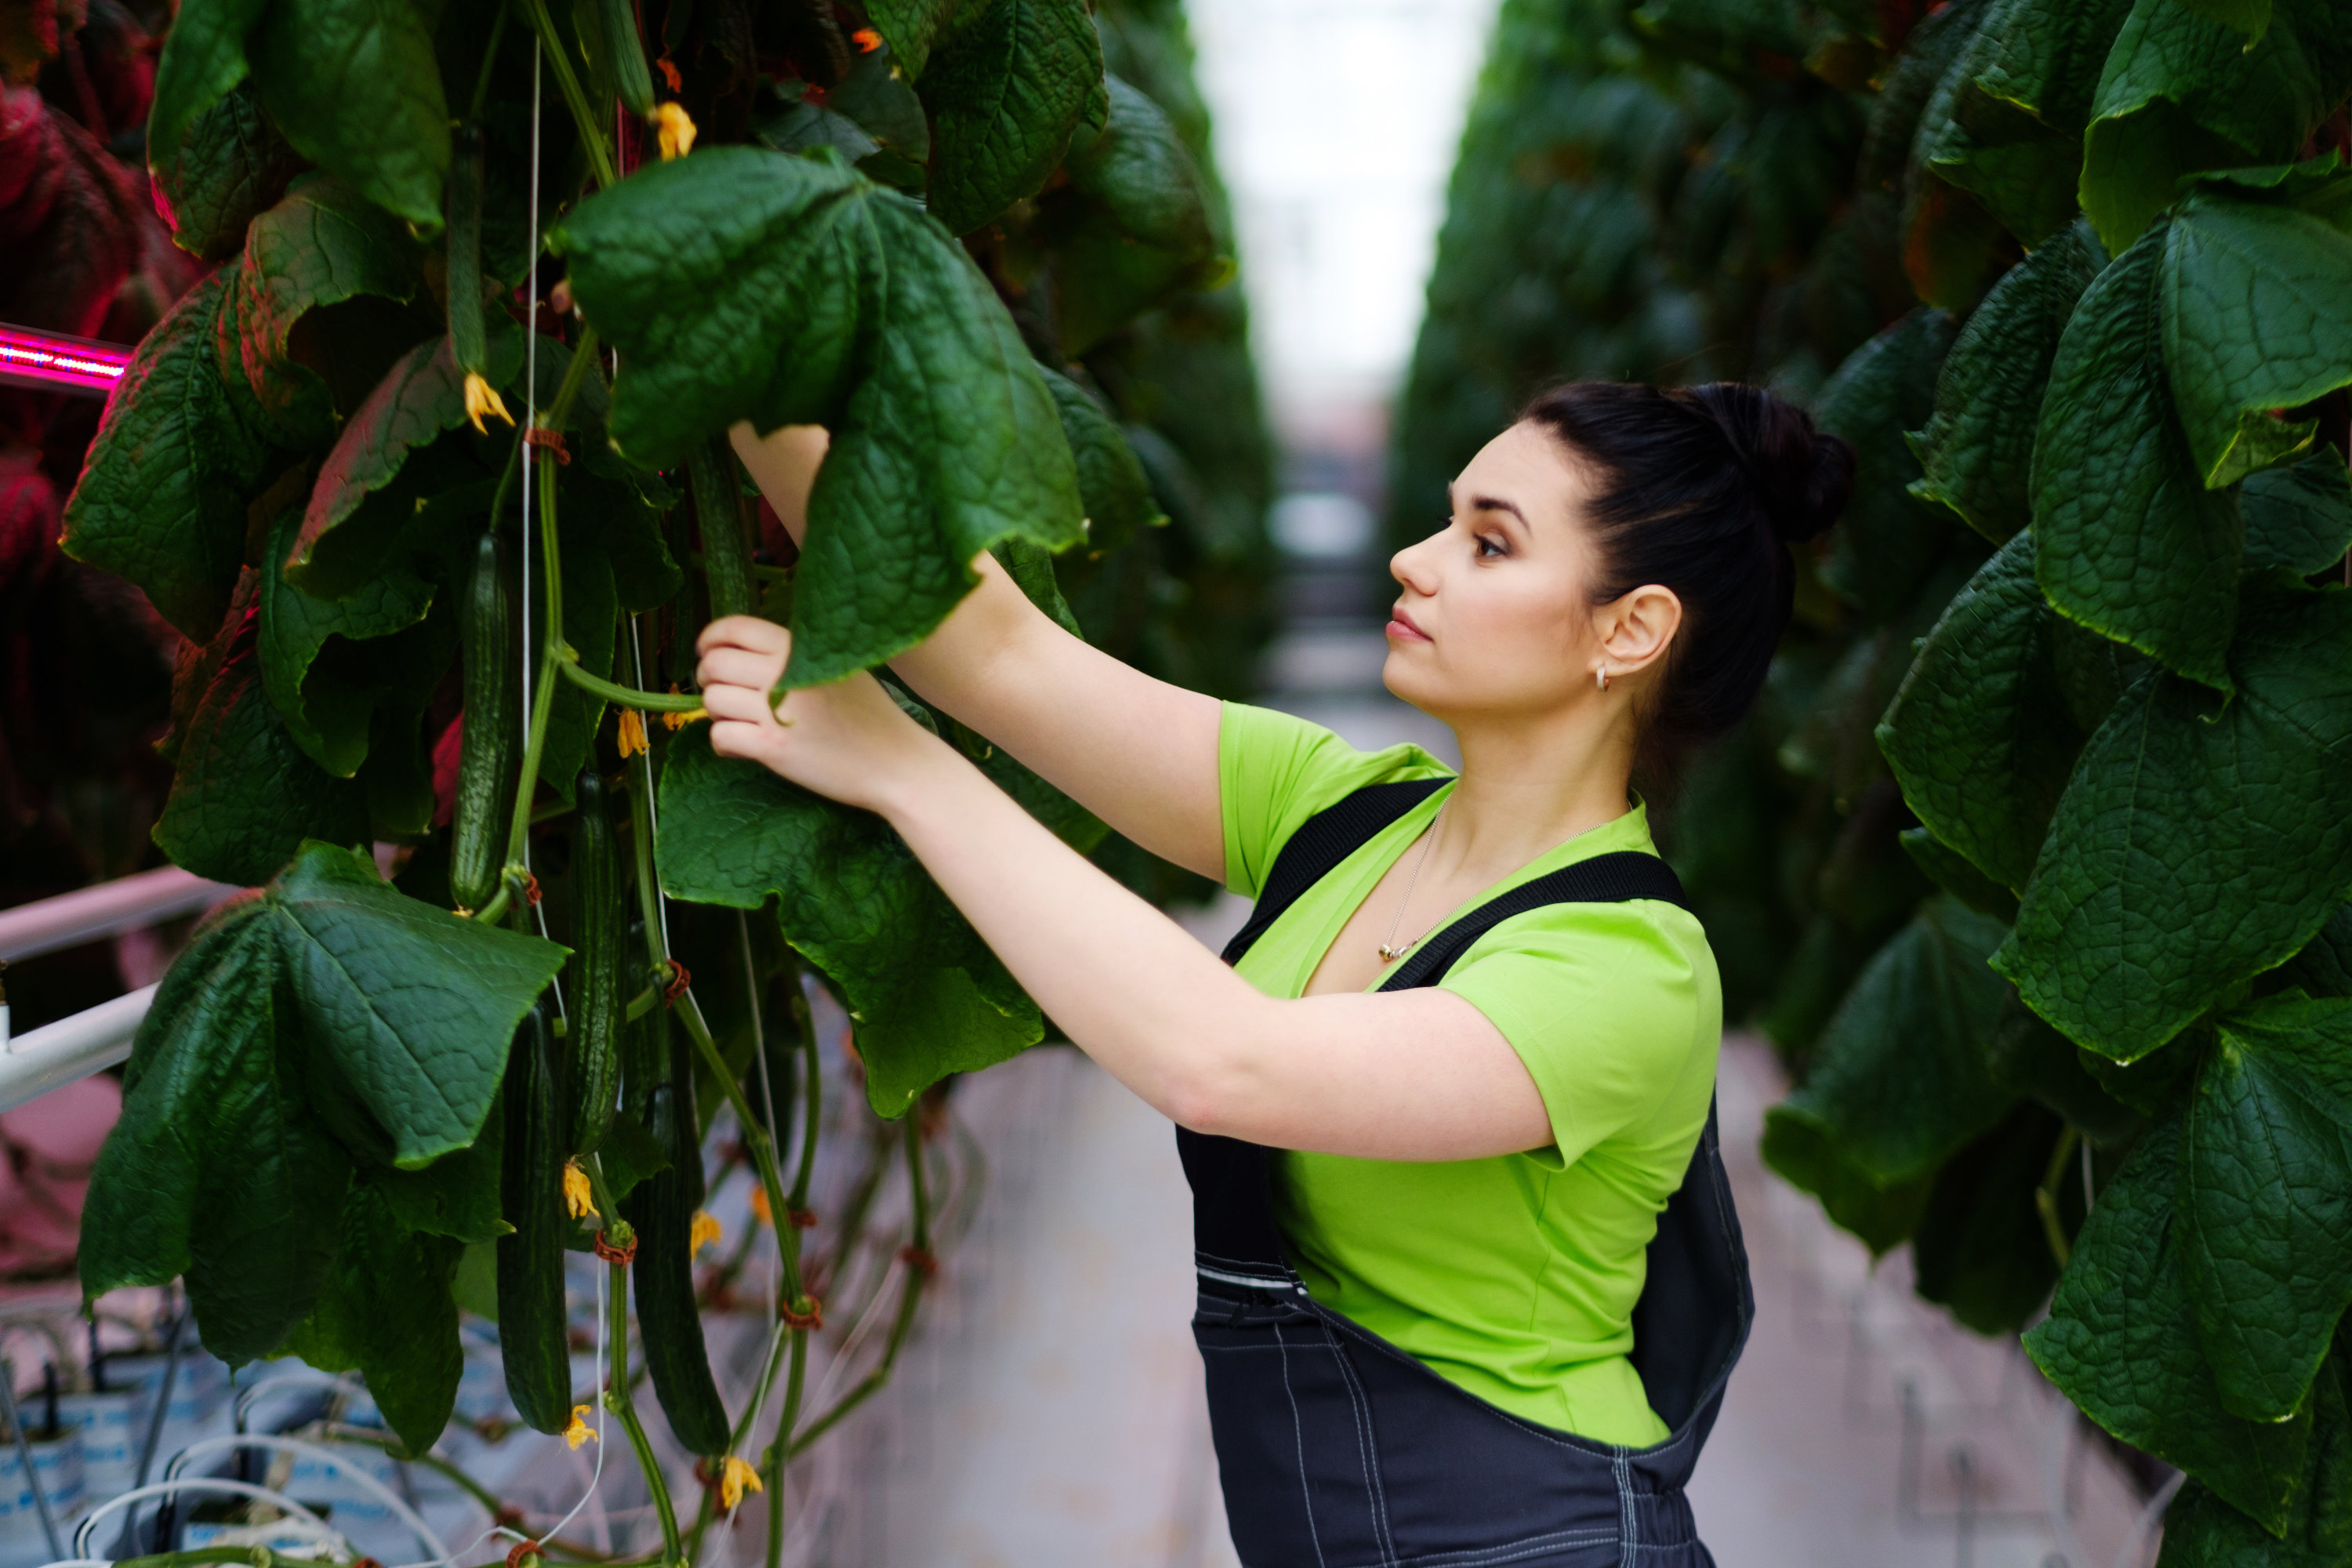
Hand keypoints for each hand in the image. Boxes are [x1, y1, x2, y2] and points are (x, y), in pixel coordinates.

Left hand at [695, 616, 944, 814]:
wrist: (898, 763)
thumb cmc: (871, 716)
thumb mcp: (839, 667)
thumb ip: (796, 655)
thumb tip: (743, 652)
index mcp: (800, 647)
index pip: (734, 628)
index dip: (710, 640)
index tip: (709, 655)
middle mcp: (785, 673)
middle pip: (714, 664)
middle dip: (707, 679)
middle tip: (721, 694)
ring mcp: (778, 711)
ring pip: (713, 700)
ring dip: (716, 714)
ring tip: (738, 723)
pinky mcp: (774, 748)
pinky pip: (721, 736)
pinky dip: (723, 743)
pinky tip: (742, 748)